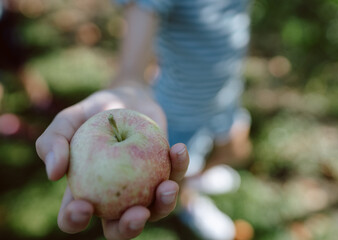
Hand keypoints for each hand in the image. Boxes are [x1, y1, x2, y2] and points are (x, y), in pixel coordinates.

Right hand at [35, 86, 188, 239]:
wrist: (128, 98)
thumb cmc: (95, 112)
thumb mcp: (69, 119)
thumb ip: (52, 140)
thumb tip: (53, 173)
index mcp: (87, 190)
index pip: (75, 217)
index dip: (76, 220)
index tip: (85, 205)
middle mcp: (115, 196)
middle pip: (119, 228)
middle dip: (128, 228)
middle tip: (138, 213)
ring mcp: (143, 188)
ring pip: (154, 211)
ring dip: (164, 205)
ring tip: (168, 187)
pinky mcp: (165, 172)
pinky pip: (175, 176)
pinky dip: (179, 166)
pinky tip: (178, 149)